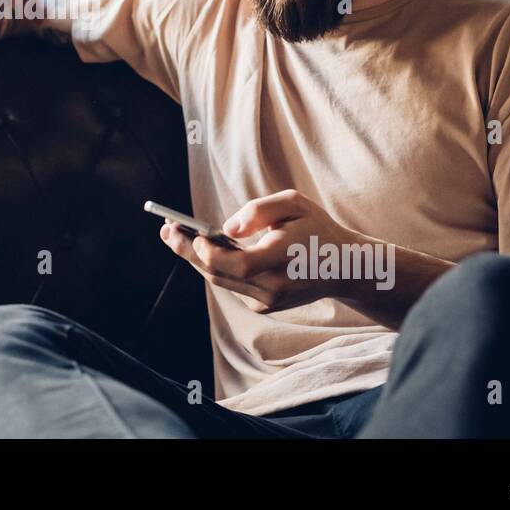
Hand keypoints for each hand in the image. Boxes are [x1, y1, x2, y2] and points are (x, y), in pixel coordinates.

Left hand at [160, 189, 360, 313]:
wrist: (343, 267)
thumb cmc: (315, 227)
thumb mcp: (294, 203)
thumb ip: (259, 211)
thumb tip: (227, 229)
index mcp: (283, 258)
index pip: (236, 264)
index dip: (208, 251)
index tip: (190, 232)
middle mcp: (275, 286)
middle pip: (219, 274)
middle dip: (188, 252)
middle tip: (166, 230)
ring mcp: (269, 301)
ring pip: (221, 281)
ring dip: (196, 259)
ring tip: (174, 236)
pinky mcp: (265, 306)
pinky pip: (232, 285)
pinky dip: (215, 267)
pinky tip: (201, 249)